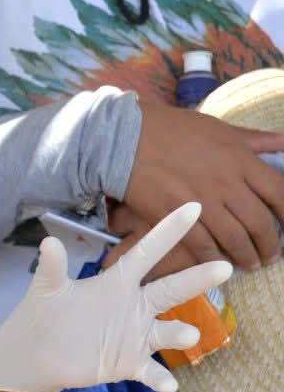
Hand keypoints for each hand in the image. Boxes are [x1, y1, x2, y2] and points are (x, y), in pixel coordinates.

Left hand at [0, 202, 230, 391]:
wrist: (35, 353)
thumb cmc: (47, 313)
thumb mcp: (48, 288)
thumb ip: (52, 267)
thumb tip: (49, 242)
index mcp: (118, 281)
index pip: (147, 251)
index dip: (168, 231)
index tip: (194, 207)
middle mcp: (135, 306)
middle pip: (170, 290)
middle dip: (196, 279)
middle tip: (224, 267)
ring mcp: (136, 336)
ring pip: (167, 332)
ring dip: (180, 334)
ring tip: (190, 334)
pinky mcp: (128, 363)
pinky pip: (150, 371)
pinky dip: (160, 379)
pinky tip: (169, 385)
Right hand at [120, 103, 283, 271]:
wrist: (123, 136)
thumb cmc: (173, 129)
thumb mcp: (220, 128)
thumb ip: (256, 140)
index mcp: (240, 160)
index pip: (280, 194)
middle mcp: (225, 183)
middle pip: (259, 223)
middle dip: (270, 245)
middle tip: (271, 255)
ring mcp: (199, 202)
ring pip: (234, 239)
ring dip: (247, 256)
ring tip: (251, 263)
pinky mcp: (173, 216)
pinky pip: (202, 245)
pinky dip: (215, 258)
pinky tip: (220, 262)